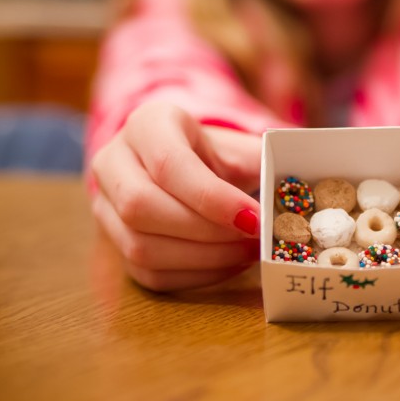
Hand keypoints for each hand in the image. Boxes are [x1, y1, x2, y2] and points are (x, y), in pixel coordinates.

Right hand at [90, 101, 261, 290]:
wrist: (191, 165)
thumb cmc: (222, 156)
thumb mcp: (242, 147)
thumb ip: (264, 166)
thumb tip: (295, 196)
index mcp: (147, 124)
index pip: (168, 164)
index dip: (212, 198)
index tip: (255, 219)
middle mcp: (113, 161)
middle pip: (142, 207)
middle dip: (205, 232)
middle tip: (254, 240)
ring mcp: (105, 205)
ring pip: (139, 246)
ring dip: (203, 259)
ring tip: (247, 254)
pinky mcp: (114, 245)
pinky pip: (148, 274)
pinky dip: (195, 276)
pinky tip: (229, 265)